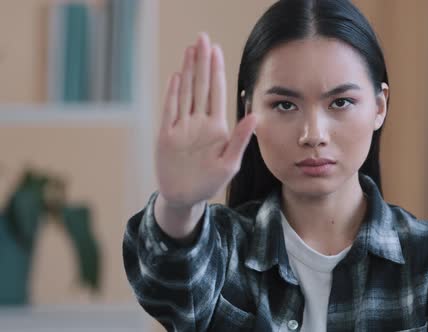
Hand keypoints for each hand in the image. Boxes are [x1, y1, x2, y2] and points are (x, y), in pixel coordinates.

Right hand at [155, 33, 255, 209]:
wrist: (184, 197)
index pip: (217, 92)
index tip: (217, 50)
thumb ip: (240, 139)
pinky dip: (173, 93)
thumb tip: (255, 116)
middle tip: (202, 37)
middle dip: (202, 62)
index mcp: (216, 127)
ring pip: (185, 92)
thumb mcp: (230, 163)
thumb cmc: (210, 182)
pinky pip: (170, 110)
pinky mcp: (167, 135)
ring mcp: (182, 127)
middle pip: (201, 86)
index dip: (217, 70)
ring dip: (188, 71)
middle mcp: (199, 122)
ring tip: (190, 49)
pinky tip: (177, 76)